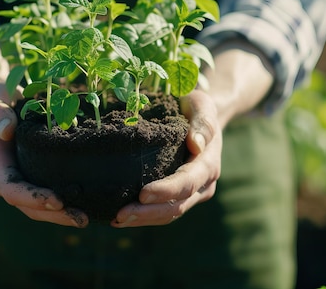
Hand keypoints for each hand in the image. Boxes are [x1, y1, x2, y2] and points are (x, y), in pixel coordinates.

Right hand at [0, 84, 88, 227]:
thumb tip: (7, 130)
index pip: (12, 188)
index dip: (33, 197)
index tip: (58, 200)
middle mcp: (3, 180)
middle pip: (27, 206)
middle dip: (53, 215)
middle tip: (81, 218)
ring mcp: (17, 183)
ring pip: (37, 209)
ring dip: (60, 215)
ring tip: (86, 217)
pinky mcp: (32, 180)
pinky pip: (45, 199)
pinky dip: (63, 205)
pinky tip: (86, 205)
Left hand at [111, 89, 221, 226]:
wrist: (200, 118)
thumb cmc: (196, 108)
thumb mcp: (202, 106)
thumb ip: (202, 123)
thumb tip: (196, 144)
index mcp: (208, 164)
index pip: (187, 183)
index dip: (165, 191)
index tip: (142, 194)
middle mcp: (203, 184)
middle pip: (176, 205)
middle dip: (148, 213)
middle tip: (120, 215)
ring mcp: (193, 194)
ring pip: (169, 214)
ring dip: (143, 219)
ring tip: (116, 220)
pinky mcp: (180, 196)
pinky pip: (163, 212)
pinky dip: (144, 217)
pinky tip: (120, 218)